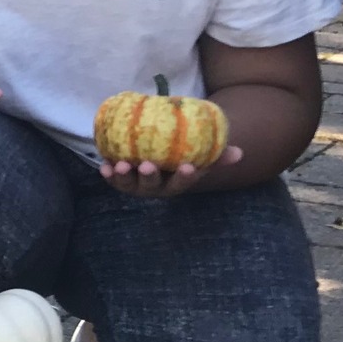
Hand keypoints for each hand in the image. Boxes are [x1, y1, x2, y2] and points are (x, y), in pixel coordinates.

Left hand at [99, 143, 242, 196]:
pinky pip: (113, 180)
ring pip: (130, 185)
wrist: (162, 155)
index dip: (186, 177)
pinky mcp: (120, 180)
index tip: (189, 167)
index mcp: (177, 183)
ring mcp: (137, 186)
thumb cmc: (185, 154)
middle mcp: (156, 188)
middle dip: (150, 177)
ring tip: (122, 165)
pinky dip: (108, 174)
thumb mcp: (201, 154)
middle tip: (148, 165)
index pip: (183, 182)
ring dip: (125, 176)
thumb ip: (218, 155)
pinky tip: (103, 166)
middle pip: (154, 186)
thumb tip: (239, 153)